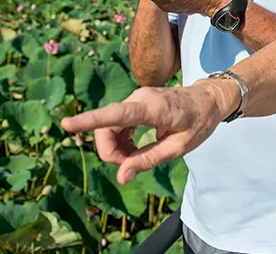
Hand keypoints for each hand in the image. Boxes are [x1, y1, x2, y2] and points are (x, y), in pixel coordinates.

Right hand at [61, 81, 234, 184]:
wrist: (209, 98)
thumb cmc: (198, 122)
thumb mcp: (179, 147)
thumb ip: (148, 160)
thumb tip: (121, 177)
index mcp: (152, 108)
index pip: (116, 115)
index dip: (89, 120)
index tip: (66, 124)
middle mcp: (139, 98)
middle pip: (106, 128)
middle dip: (110, 152)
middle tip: (131, 165)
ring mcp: (135, 98)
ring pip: (108, 127)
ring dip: (115, 148)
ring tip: (136, 157)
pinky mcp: (134, 102)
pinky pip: (115, 123)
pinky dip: (119, 140)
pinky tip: (132, 148)